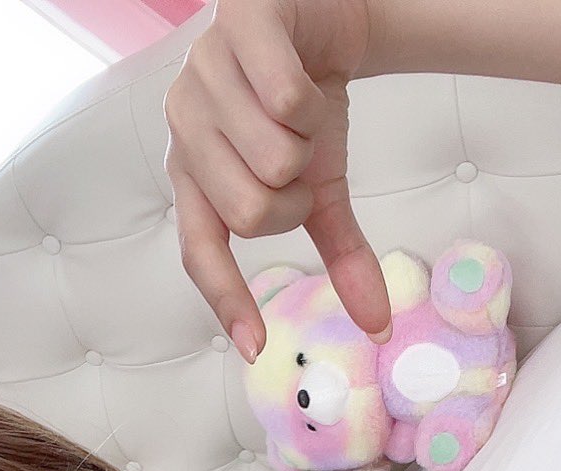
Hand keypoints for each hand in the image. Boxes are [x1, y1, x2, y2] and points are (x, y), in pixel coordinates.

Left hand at [163, 0, 393, 363]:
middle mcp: (182, 126)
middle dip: (294, 197)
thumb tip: (378, 323)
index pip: (200, 253)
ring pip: (271, 159)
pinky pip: (283, 98)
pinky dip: (312, 98)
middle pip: (250, 213)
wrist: (326, 18)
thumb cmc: (307, 108)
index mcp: (193, 174)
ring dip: (307, 143)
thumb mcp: (323, 185)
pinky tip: (305, 76)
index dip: (227, 298)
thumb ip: (340, 252)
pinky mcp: (234, 25)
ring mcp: (200, 74)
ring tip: (300, 113)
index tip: (256, 347)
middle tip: (301, 163)